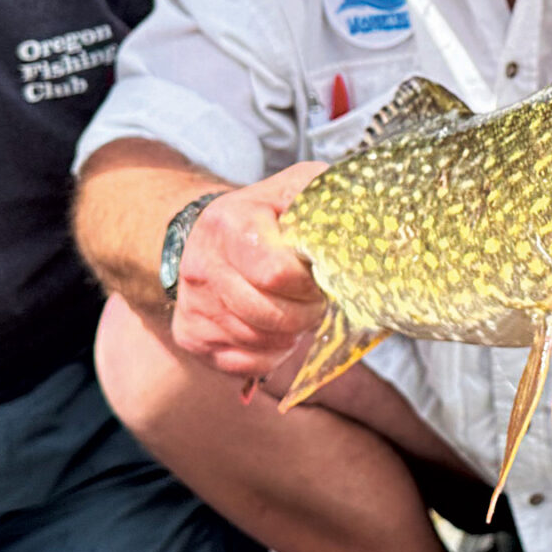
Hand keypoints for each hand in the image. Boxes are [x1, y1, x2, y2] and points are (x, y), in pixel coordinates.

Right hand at [167, 162, 331, 380]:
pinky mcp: (190, 334)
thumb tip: (362, 217)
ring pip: (258, 341)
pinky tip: (274, 330)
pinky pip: (242, 364)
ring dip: (290, 332)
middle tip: (315, 298)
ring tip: (295, 309)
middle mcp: (202, 265)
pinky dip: (269, 354)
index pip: (276, 274)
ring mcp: (192, 303)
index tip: (320, 275)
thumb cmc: (268, 214)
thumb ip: (323, 199)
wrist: (213, 233)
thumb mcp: (297, 188)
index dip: (309, 283)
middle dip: (306, 311)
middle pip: (269, 314)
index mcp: (229, 224)